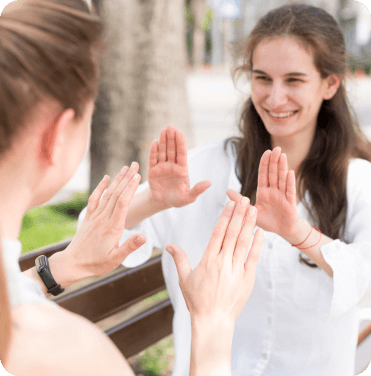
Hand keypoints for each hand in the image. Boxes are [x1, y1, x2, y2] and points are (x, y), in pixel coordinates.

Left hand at [65, 163, 145, 278]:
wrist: (72, 264)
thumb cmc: (96, 264)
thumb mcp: (115, 259)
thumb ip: (129, 246)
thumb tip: (144, 237)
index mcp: (112, 227)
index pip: (123, 203)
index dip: (131, 188)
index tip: (138, 176)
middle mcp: (103, 218)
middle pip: (117, 194)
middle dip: (127, 178)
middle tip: (135, 165)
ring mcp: (95, 216)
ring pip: (107, 194)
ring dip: (117, 180)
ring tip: (125, 168)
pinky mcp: (89, 217)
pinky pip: (94, 199)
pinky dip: (100, 187)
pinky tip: (106, 178)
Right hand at [148, 124, 210, 207]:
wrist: (163, 203)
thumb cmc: (178, 200)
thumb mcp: (189, 197)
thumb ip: (197, 190)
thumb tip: (209, 183)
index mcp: (182, 169)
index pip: (182, 153)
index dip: (180, 143)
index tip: (179, 132)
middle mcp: (172, 166)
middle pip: (172, 149)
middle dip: (171, 138)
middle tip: (170, 126)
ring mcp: (162, 167)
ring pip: (162, 152)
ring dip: (163, 141)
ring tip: (163, 130)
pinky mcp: (152, 171)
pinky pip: (153, 159)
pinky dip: (153, 151)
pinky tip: (154, 142)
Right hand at [165, 197, 263, 324]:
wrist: (213, 321)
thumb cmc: (197, 300)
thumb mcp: (184, 279)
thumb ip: (179, 259)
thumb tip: (169, 245)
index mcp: (208, 260)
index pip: (218, 232)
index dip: (225, 216)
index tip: (230, 204)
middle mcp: (223, 262)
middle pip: (233, 233)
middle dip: (239, 214)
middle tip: (244, 199)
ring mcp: (236, 269)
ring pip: (243, 242)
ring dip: (249, 224)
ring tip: (253, 209)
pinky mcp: (247, 278)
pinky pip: (253, 257)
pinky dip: (257, 244)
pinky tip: (260, 232)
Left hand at [227, 147, 299, 238]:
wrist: (282, 231)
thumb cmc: (267, 221)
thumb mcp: (251, 211)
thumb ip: (240, 201)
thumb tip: (227, 191)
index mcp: (264, 191)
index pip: (263, 175)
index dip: (265, 163)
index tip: (266, 152)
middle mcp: (274, 191)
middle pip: (273, 173)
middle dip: (274, 161)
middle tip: (276, 148)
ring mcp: (282, 196)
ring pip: (282, 179)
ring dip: (282, 167)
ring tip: (282, 155)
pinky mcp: (290, 203)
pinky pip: (290, 191)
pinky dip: (290, 182)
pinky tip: (290, 172)